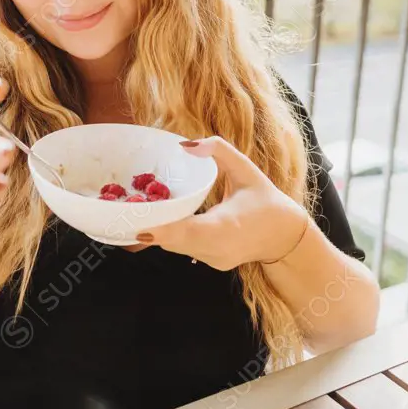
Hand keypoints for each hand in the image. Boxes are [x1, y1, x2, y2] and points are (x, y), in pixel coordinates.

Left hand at [135, 136, 310, 270]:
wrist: (285, 236)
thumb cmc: (264, 198)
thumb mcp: (246, 168)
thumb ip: (218, 150)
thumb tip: (185, 144)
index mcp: (229, 225)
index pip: (194, 232)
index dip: (166, 232)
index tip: (141, 230)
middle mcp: (220, 249)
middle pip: (176, 241)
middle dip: (151, 229)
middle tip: (122, 216)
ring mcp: (216, 261)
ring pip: (178, 247)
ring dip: (160, 232)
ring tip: (133, 216)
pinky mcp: (213, 264)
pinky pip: (185, 249)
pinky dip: (172, 236)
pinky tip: (158, 222)